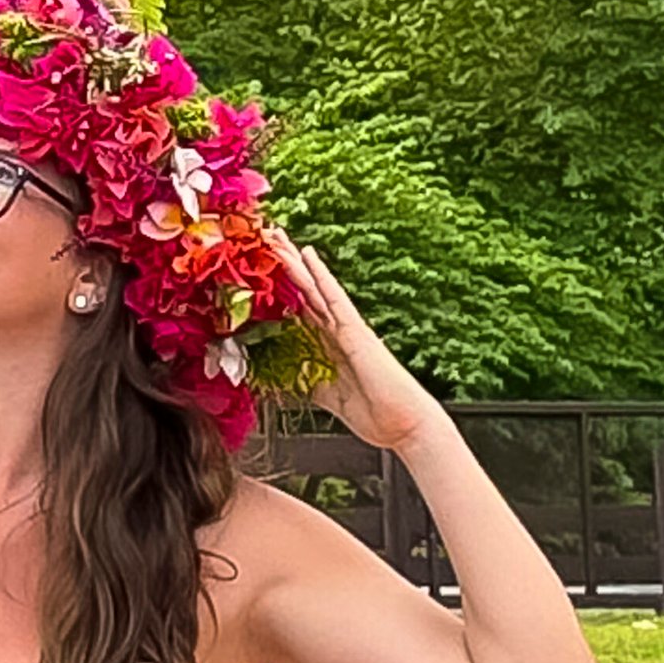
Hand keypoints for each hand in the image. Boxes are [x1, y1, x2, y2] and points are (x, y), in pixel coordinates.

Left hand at [263, 226, 444, 451]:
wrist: (403, 424)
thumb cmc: (373, 414)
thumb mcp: (324, 397)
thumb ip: (304, 383)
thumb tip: (277, 380)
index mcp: (328, 347)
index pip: (297, 311)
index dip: (279, 289)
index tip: (260, 269)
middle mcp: (336, 332)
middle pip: (304, 292)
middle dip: (284, 266)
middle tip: (265, 237)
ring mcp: (347, 329)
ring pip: (314, 289)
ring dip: (295, 263)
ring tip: (277, 238)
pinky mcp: (356, 332)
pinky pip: (335, 299)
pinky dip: (321, 277)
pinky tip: (309, 257)